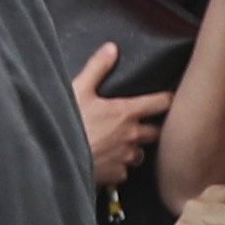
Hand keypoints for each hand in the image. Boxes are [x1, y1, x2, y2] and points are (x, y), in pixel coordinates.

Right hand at [71, 46, 171, 187]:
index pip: (161, 103)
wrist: (56, 158)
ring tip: (121, 144)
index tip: (168, 98)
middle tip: (142, 124)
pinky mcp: (115, 175)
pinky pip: (124, 172)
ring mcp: (124, 157)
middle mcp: (131, 136)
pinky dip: (118, 167)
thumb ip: (97, 68)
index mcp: (126, 113)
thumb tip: (111, 49)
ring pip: (139, 154)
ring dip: (133, 149)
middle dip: (151, 128)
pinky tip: (107, 161)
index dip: (167, 99)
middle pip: (155, 133)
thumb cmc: (67, 123)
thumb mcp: (79, 89)